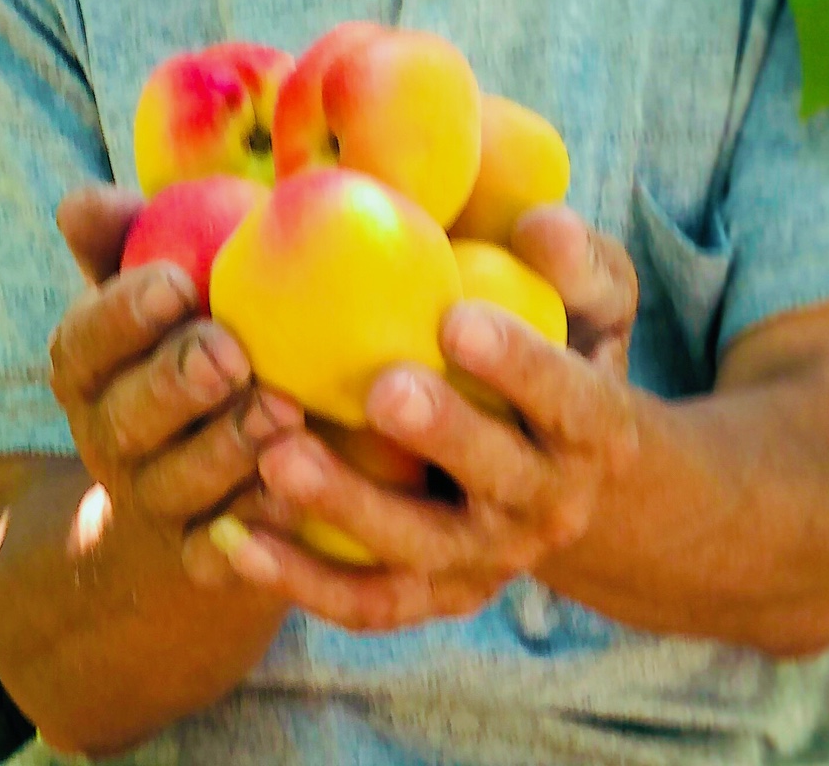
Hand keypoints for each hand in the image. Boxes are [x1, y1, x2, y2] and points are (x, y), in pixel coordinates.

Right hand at [48, 185, 304, 590]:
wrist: (201, 491)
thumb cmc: (195, 347)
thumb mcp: (160, 295)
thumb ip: (129, 242)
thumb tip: (82, 201)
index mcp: (89, 371)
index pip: (83, 341)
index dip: (122, 315)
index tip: (178, 281)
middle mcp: (110, 440)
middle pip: (125, 418)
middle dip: (174, 383)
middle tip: (231, 353)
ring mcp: (155, 505)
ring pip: (176, 486)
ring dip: (226, 450)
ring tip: (284, 413)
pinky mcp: (203, 560)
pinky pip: (221, 554)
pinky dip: (254, 529)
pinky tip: (298, 497)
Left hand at [212, 207, 643, 631]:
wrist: (557, 475)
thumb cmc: (559, 355)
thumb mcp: (592, 307)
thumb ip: (578, 265)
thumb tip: (540, 227)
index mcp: (596, 432)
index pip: (570, 400)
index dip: (521, 366)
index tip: (458, 320)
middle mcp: (549, 507)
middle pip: (498, 480)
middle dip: (443, 435)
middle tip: (380, 389)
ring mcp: (485, 561)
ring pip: (418, 549)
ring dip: (348, 509)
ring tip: (278, 456)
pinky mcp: (427, 596)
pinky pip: (363, 601)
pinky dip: (298, 580)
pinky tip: (232, 537)